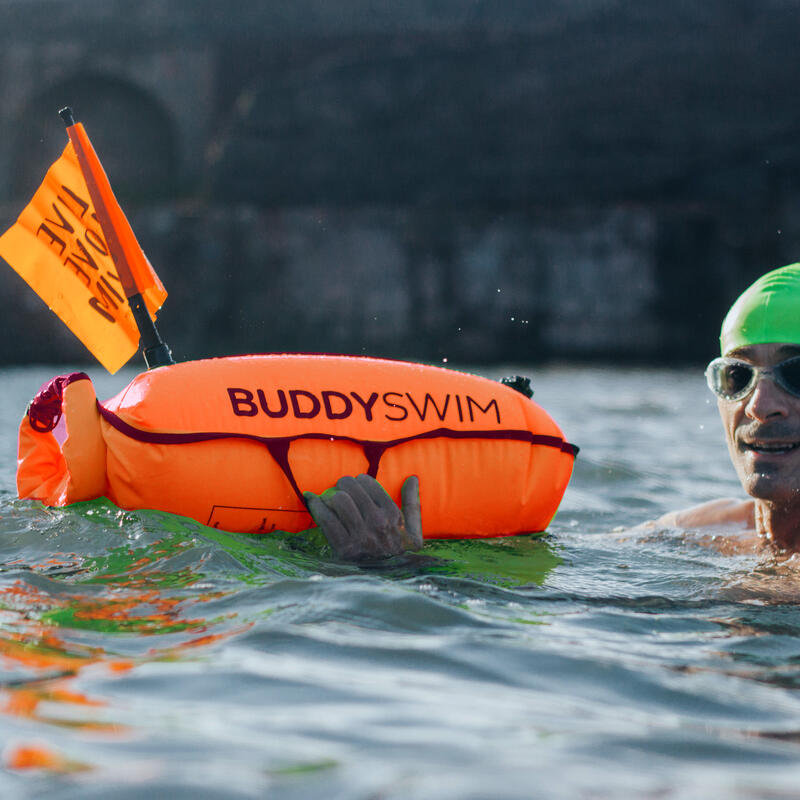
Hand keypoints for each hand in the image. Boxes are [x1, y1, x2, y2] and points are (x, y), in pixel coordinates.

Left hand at [303, 474, 422, 560]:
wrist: (389, 582)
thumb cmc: (400, 554)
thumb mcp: (415, 531)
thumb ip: (413, 503)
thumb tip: (413, 478)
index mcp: (392, 515)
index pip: (367, 482)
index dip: (358, 480)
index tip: (354, 486)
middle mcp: (377, 523)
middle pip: (350, 487)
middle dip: (342, 484)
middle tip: (339, 489)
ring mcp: (360, 537)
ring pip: (338, 500)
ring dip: (330, 495)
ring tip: (329, 498)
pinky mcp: (344, 549)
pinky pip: (326, 519)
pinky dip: (316, 506)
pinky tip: (313, 501)